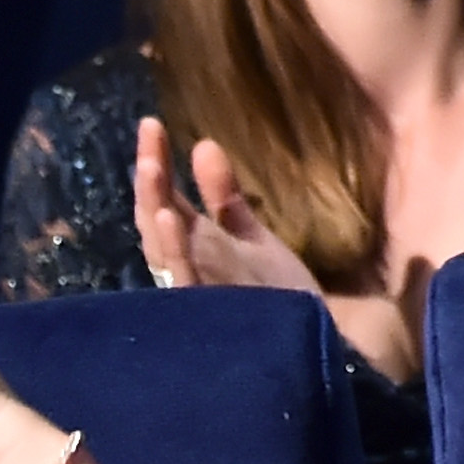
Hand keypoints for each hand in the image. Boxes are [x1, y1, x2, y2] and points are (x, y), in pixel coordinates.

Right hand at [129, 119, 316, 297]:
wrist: (314, 338)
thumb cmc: (274, 292)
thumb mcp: (249, 235)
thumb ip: (223, 196)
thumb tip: (203, 145)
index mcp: (195, 247)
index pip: (164, 201)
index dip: (155, 164)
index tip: (152, 124)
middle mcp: (188, 266)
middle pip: (156, 218)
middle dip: (151, 179)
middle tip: (149, 135)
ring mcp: (198, 288)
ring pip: (165, 247)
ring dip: (156, 206)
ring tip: (153, 168)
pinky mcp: (213, 309)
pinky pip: (186, 279)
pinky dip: (177, 250)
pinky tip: (174, 221)